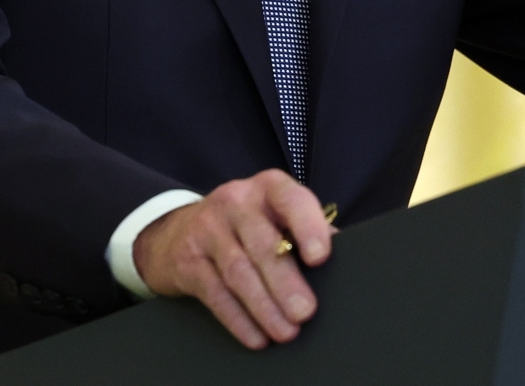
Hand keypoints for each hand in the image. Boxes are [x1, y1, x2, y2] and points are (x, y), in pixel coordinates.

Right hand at [132, 169, 334, 348]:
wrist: (178, 231)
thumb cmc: (246, 225)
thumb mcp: (275, 215)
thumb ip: (307, 229)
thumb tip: (345, 258)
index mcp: (269, 188)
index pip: (292, 200)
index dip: (307, 226)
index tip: (320, 257)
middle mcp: (236, 201)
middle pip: (262, 244)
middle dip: (285, 282)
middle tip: (306, 312)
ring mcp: (207, 229)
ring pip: (239, 271)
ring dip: (264, 306)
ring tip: (286, 331)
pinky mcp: (187, 260)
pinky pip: (215, 293)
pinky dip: (238, 319)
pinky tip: (257, 336)